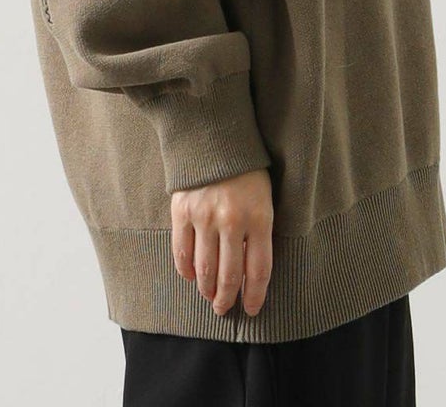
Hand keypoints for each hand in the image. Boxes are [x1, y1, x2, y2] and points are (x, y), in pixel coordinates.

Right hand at [170, 167, 273, 316]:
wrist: (215, 136)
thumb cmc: (246, 171)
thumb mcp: (263, 199)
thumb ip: (257, 233)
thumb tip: (247, 273)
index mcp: (259, 217)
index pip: (258, 271)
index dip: (255, 296)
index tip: (253, 309)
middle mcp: (231, 220)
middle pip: (230, 276)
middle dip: (228, 299)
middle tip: (225, 309)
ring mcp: (204, 216)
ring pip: (205, 269)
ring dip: (207, 289)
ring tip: (209, 297)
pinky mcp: (182, 210)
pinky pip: (181, 251)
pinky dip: (185, 270)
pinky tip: (191, 277)